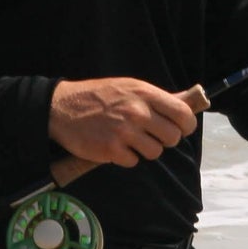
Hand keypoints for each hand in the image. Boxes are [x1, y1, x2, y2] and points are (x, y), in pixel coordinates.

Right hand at [49, 78, 199, 167]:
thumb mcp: (129, 87)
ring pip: (155, 152)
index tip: (180, 129)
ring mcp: (124, 132)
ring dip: (145, 150)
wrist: (62, 107)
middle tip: (151, 136)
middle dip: (165, 140)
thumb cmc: (98, 96)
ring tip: (130, 140)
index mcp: (144, 93)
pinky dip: (126, 157)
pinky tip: (115, 146)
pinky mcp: (111, 149)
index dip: (186, 126)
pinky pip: (133, 161)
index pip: (183, 114)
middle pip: (172, 137)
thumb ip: (154, 98)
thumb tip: (184, 106)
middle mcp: (137, 112)